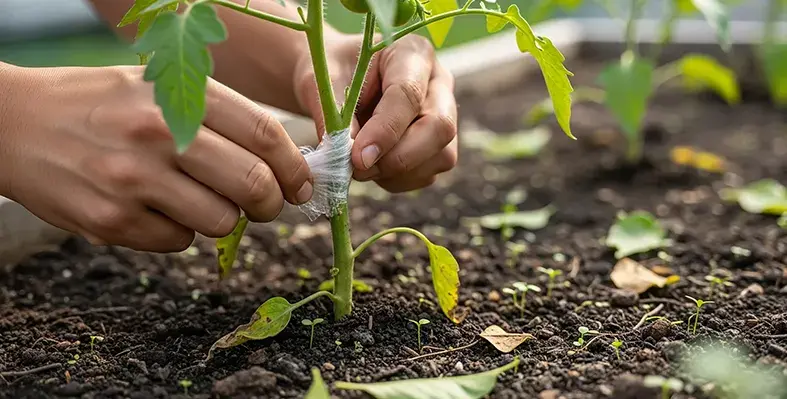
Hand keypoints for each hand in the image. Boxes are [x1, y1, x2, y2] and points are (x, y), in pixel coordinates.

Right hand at [0, 64, 311, 251]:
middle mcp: (158, 136)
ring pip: (222, 221)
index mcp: (177, 95)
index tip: (302, 184)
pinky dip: (181, 232)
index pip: (264, 134)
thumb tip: (280, 161)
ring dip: (225, 219)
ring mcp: (133, 181)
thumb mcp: (157, 89)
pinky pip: (179, 242)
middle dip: (272, 203)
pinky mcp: (111, 222)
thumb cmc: (100, 105)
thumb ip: (216, 118)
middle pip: (253, 184)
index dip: (294, 166)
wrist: (13, 124)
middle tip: (267, 205)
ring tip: (201, 201)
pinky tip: (157, 209)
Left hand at [294, 34, 457, 191]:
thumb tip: (344, 156)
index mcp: (412, 53)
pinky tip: (372, 168)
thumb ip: (333, 114)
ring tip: (358, 166)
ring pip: (440, 156)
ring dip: (396, 172)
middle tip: (357, 168)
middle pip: (440, 127)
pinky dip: (396, 180)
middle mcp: (439, 83)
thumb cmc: (333, 74)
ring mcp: (445, 115)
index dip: (385, 130)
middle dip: (398, 157)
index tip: (357, 157)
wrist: (340, 81)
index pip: (409, 95)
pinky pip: (428, 173)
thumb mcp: (323, 82)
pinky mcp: (439, 146)